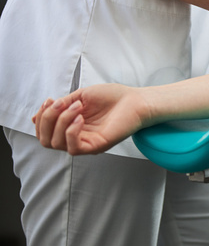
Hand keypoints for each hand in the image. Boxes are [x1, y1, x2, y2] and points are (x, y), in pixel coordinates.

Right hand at [32, 84, 149, 154]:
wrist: (135, 100)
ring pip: (56, 143)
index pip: (44, 132)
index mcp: (71, 127)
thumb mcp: (80, 97)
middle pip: (45, 140)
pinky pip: (74, 148)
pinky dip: (71, 131)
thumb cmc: (113, 97)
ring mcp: (87, 143)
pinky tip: (80, 118)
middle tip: (61, 103)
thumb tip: (35, 117)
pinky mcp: (97, 146)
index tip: (51, 100)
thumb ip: (60, 107)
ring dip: (60, 121)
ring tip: (77, 108)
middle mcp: (77, 137)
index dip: (41, 117)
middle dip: (46, 119)